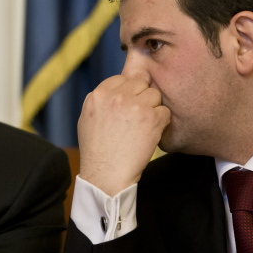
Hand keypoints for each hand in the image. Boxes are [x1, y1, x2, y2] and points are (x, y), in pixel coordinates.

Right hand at [78, 75, 169, 195]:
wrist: (106, 174)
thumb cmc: (96, 151)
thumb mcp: (86, 118)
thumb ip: (101, 100)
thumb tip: (117, 90)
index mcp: (99, 95)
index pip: (122, 78)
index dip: (127, 92)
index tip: (127, 106)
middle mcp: (116, 96)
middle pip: (140, 83)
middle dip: (141, 98)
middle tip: (137, 118)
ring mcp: (135, 106)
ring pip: (154, 95)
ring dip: (152, 109)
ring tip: (143, 127)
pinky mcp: (151, 118)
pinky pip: (165, 111)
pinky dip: (161, 123)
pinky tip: (150, 135)